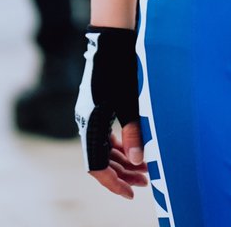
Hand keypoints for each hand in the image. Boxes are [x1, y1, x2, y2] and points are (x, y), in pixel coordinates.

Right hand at [75, 26, 147, 198]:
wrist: (112, 39)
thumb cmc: (121, 68)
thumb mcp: (130, 101)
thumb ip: (134, 132)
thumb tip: (139, 161)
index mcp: (90, 124)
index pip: (96, 166)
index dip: (113, 183)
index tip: (131, 193)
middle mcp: (85, 121)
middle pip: (100, 159)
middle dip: (122, 173)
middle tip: (144, 181)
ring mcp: (90, 113)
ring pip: (104, 147)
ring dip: (123, 159)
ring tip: (144, 168)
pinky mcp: (97, 105)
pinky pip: (105, 135)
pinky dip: (120, 144)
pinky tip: (134, 147)